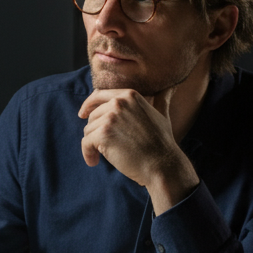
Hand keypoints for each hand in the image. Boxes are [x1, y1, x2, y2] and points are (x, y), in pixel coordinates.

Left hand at [78, 88, 198, 212]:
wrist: (162, 164)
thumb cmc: (162, 143)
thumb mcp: (162, 115)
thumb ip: (161, 100)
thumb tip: (169, 87)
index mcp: (130, 95)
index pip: (98, 95)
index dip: (88, 105)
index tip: (82, 114)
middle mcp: (119, 103)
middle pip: (92, 115)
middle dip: (94, 131)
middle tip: (101, 147)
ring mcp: (110, 118)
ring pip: (88, 130)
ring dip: (92, 145)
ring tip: (100, 156)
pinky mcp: (103, 135)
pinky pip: (85, 143)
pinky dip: (87, 154)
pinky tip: (93, 162)